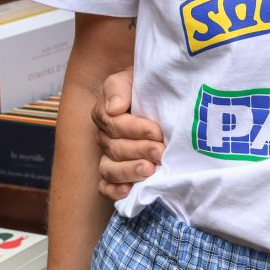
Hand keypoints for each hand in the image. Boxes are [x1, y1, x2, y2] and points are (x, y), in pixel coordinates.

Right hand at [93, 68, 163, 200]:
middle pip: (115, 149)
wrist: (163, 99)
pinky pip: (105, 187)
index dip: (136, 129)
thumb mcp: (134, 78)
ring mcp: (110, 158)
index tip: (157, 131)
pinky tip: (128, 190)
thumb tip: (115, 108)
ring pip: (109, 170)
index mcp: (106, 113)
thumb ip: (119, 87)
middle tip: (161, 152)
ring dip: (129, 171)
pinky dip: (114, 191)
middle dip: (140, 150)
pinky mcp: (117, 176)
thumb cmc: (149, 88)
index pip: (114, 124)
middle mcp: (106, 138)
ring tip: (149, 170)